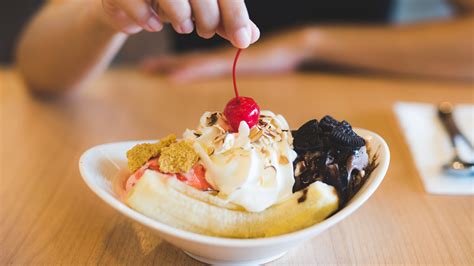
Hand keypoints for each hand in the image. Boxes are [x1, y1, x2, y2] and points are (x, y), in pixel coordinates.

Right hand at [97, 0, 258, 47]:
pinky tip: (154, 25)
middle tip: (205, 32)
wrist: (126, 0)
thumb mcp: (202, 10)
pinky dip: (148, 20)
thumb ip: (225, 20)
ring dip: (181, 18)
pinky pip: (137, 4)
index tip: (242, 42)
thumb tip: (250, 37)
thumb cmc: (170, 2)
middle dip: (209, 19)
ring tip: (183, 26)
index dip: (235, 16)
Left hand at [141, 28, 314, 81]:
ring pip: (193, 60)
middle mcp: (220, 55)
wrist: (294, 45)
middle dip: (166, 63)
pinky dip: (191, 71)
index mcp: (222, 56)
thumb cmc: (277, 56)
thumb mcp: (255, 62)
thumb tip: (231, 78)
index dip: (174, 61)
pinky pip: (208, 66)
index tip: (154, 65)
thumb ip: (240, 69)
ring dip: (172, 65)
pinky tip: (176, 76)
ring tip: (151, 69)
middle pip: (188, 58)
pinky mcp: (235, 60)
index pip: (193, 58)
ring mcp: (226, 56)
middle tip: (145, 67)